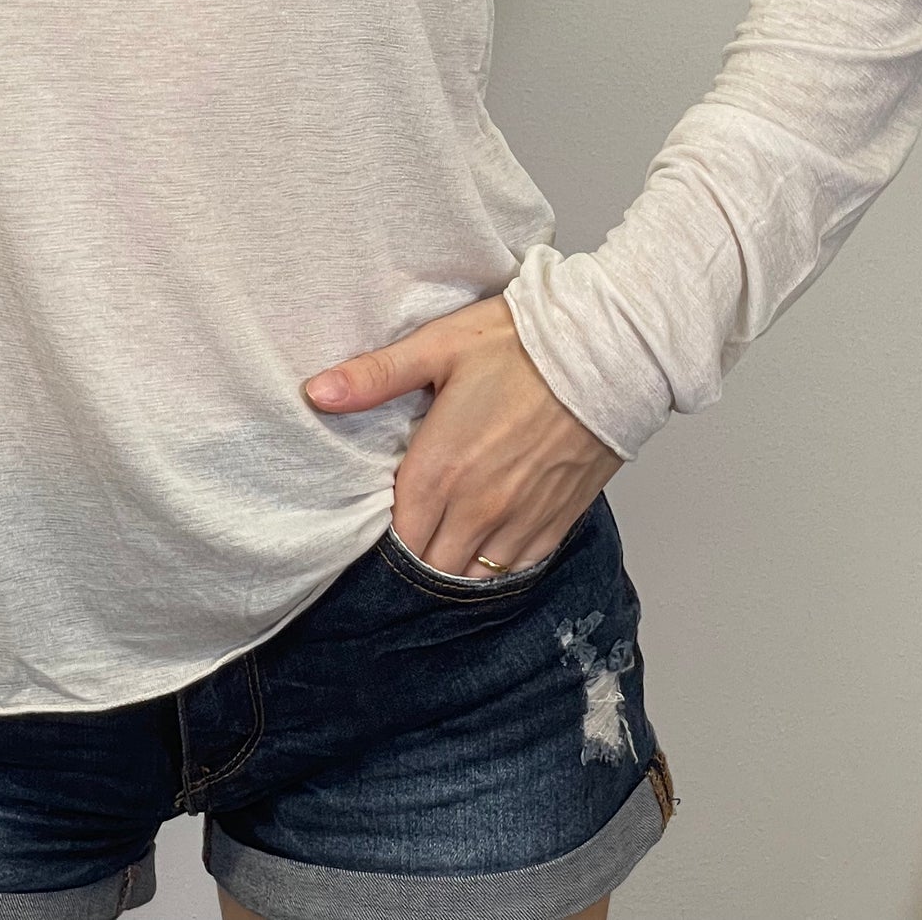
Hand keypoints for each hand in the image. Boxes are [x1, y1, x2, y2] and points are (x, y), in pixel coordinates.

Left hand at [303, 293, 623, 575]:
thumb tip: (316, 392)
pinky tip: (481, 554)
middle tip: (402, 544)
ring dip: (450, 571)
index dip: (379, 542)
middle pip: (429, 567)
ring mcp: (519, 521)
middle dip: (412, 562)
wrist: (605, 351)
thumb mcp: (437, 346)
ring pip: (471, 578)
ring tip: (436, 553)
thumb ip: (374, 376)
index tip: (371, 531)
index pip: (394, 538)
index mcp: (439, 469)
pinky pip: (515, 571)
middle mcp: (477, 507)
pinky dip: (493, 570)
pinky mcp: (556, 523)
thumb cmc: (520, 343)